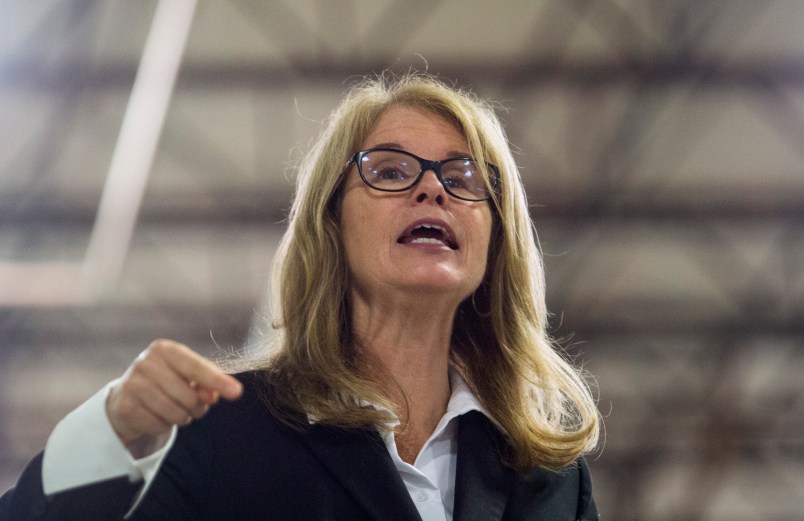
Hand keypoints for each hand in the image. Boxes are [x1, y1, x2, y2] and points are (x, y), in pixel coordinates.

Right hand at [106, 339, 242, 447]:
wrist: (124, 396)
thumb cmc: (165, 381)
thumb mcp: (187, 375)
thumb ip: (206, 382)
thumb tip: (213, 396)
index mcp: (164, 349)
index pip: (197, 367)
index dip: (218, 381)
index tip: (237, 392)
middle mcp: (146, 363)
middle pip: (189, 396)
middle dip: (197, 407)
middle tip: (193, 406)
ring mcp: (132, 385)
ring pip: (176, 413)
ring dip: (182, 418)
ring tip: (175, 410)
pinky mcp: (125, 407)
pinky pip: (160, 426)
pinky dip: (164, 426)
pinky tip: (156, 416)